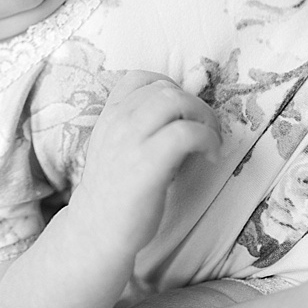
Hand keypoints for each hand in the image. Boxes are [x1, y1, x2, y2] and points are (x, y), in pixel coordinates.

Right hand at [68, 70, 220, 259]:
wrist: (97, 230)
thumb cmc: (114, 194)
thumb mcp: (116, 149)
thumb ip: (137, 128)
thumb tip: (180, 116)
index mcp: (109, 116)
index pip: (140, 78)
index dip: (171, 88)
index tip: (183, 113)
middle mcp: (118, 121)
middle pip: (166, 88)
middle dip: (196, 105)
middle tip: (206, 131)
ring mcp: (132, 140)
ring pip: (178, 101)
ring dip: (205, 118)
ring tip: (210, 142)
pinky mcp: (149, 162)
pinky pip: (188, 132)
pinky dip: (209, 140)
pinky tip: (210, 157)